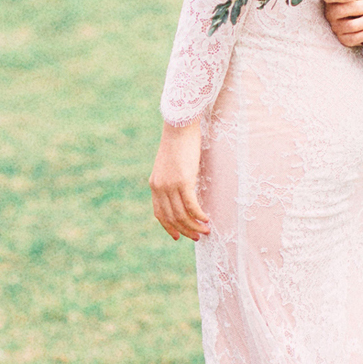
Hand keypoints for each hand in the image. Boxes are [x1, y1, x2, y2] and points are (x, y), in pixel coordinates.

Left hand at [149, 120, 208, 241]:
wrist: (179, 126)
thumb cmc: (179, 143)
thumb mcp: (171, 165)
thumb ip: (172, 180)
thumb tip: (183, 191)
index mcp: (155, 184)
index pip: (159, 213)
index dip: (169, 227)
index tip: (178, 236)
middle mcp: (160, 187)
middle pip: (172, 217)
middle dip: (185, 230)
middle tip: (198, 237)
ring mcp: (170, 185)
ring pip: (182, 214)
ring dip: (195, 225)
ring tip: (206, 230)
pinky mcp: (183, 181)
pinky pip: (191, 205)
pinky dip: (199, 215)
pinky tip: (207, 219)